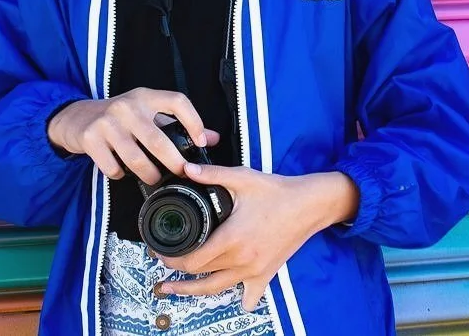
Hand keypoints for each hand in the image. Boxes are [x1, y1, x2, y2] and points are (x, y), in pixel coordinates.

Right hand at [46, 88, 219, 185]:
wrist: (77, 117)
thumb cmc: (120, 117)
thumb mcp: (147, 112)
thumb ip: (177, 124)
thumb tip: (212, 138)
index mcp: (145, 96)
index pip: (176, 102)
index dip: (194, 121)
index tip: (202, 142)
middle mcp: (127, 106)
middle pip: (157, 140)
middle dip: (173, 162)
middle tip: (181, 173)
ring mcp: (107, 122)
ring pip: (135, 159)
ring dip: (149, 174)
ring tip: (153, 178)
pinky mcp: (91, 139)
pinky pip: (113, 168)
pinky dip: (121, 175)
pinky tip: (122, 172)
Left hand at [158, 164, 358, 310]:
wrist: (309, 204)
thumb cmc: (276, 191)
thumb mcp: (242, 178)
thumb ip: (212, 174)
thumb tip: (185, 169)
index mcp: (231, 238)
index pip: (192, 260)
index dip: (171, 258)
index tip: (159, 251)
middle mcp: (241, 260)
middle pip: (200, 276)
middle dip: (176, 271)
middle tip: (162, 261)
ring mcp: (254, 271)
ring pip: (217, 289)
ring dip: (192, 291)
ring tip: (172, 289)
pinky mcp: (266, 274)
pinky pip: (250, 296)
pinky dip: (240, 299)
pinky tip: (233, 298)